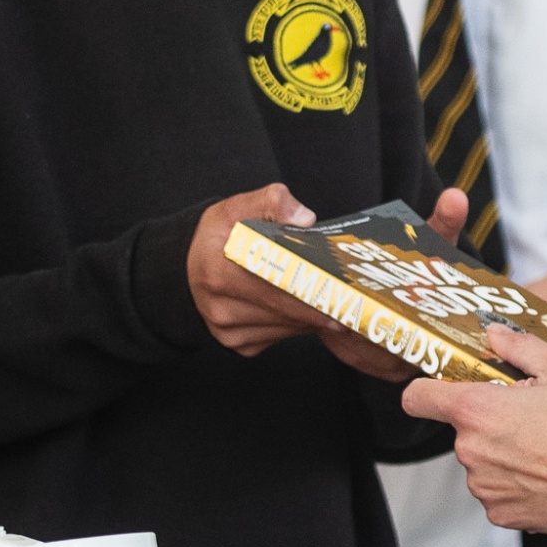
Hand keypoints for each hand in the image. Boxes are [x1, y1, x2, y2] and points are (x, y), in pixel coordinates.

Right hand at [188, 183, 468, 379]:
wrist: (187, 266)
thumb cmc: (220, 233)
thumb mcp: (237, 205)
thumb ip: (273, 201)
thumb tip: (305, 218)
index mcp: (219, 272)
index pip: (274, 289)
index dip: (311, 295)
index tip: (343, 298)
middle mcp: (221, 309)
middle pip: (287, 312)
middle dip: (322, 305)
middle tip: (358, 298)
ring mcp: (229, 332)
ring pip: (288, 328)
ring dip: (314, 315)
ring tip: (340, 298)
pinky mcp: (240, 345)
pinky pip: (281, 337)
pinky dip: (300, 323)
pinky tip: (311, 307)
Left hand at [401, 324, 546, 533]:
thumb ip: (518, 347)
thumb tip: (494, 335)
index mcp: (476, 411)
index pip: (418, 398)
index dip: (427, 389)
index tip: (445, 388)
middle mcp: (471, 452)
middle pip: (461, 428)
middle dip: (488, 419)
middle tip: (529, 414)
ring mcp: (483, 487)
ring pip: (480, 459)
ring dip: (502, 451)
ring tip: (544, 445)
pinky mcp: (500, 513)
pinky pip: (496, 489)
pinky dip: (515, 480)